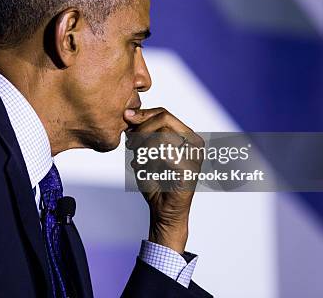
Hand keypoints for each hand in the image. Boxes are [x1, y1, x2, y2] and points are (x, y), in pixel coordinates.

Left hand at [124, 108, 204, 253]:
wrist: (162, 210)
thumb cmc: (155, 180)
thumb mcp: (144, 151)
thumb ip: (141, 132)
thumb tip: (129, 114)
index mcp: (186, 135)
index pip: (163, 113)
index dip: (143, 115)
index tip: (127, 121)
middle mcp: (195, 142)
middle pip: (163, 119)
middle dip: (141, 130)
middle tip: (131, 146)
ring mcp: (195, 155)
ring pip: (162, 135)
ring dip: (144, 148)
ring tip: (140, 162)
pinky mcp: (190, 169)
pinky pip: (165, 153)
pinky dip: (149, 161)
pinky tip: (146, 171)